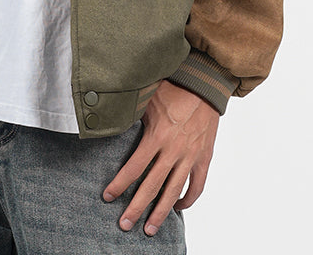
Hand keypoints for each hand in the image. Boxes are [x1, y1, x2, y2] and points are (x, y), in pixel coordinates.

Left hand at [102, 80, 218, 234]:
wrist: (205, 84)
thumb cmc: (174, 87)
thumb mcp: (148, 98)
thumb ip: (132, 113)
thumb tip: (110, 119)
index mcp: (157, 136)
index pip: (134, 167)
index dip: (119, 184)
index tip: (107, 196)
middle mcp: (174, 150)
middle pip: (152, 186)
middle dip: (136, 207)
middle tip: (125, 225)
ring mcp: (191, 156)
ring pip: (174, 192)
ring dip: (161, 213)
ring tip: (150, 228)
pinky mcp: (204, 158)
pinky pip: (197, 185)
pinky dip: (187, 200)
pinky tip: (177, 207)